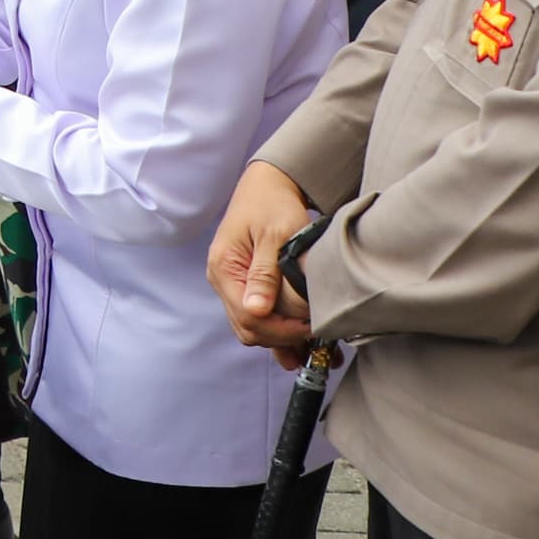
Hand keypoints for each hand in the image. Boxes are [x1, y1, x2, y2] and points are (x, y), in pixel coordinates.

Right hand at [210, 160, 319, 364]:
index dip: (280, 330)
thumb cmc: (271, 204)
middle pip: (247, 329)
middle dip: (281, 339)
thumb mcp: (273, 235)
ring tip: (311, 352)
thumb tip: (256, 310)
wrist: (268, 185)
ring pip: (252, 329)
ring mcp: (233, 286)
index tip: (311, 327)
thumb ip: (264, 273)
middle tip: (315, 337)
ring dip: (281, 341)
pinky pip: (259, 318)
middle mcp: (223, 281)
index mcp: (223, 269)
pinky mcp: (247, 287)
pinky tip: (301, 342)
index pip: (247, 317)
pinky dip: (279, 332)